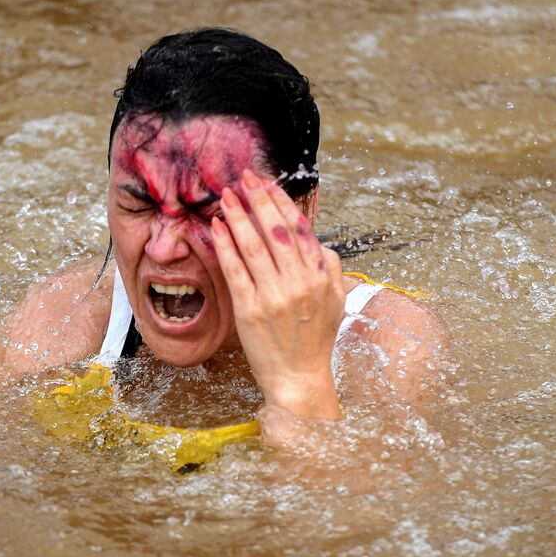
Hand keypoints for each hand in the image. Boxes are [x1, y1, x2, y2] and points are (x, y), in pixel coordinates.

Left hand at [212, 169, 345, 420]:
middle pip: (276, 231)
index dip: (282, 203)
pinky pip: (236, 270)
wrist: (299, 378)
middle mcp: (299, 283)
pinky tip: (218, 227)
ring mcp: (274, 296)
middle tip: (244, 178)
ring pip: (254, 246)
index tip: (267, 185)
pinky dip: (225, 245)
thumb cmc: (316, 340)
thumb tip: (319, 242)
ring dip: (239, 217)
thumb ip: (332, 268)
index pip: (300, 229)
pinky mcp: (250, 310)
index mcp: (321, 277)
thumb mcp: (337, 301)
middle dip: (258, 200)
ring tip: (226, 197)